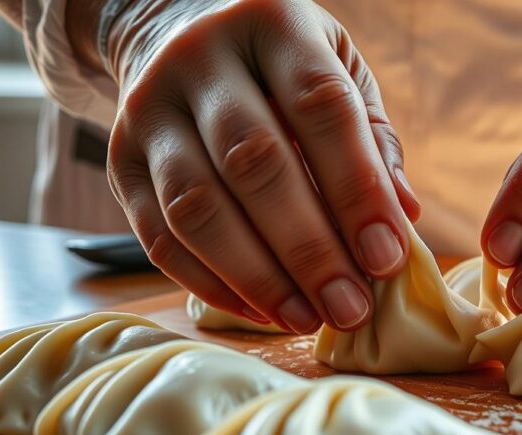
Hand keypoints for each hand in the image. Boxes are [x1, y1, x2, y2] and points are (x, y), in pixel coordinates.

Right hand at [99, 0, 419, 332]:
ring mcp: (149, 108)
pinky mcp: (118, 158)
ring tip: (308, 318)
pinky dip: (210, 283)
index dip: (356, 190)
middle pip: (253, 163)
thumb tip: (403, 219)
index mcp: (272, 24)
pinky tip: (260, 310)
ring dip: (257, 276)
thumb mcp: (337, 70)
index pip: (320, 108)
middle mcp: (200, 58)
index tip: (386, 258)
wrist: (173, 25)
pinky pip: (157, 234)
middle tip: (351, 307)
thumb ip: (373, 139)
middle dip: (308, 249)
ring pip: (195, 206)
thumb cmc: (280, 63)